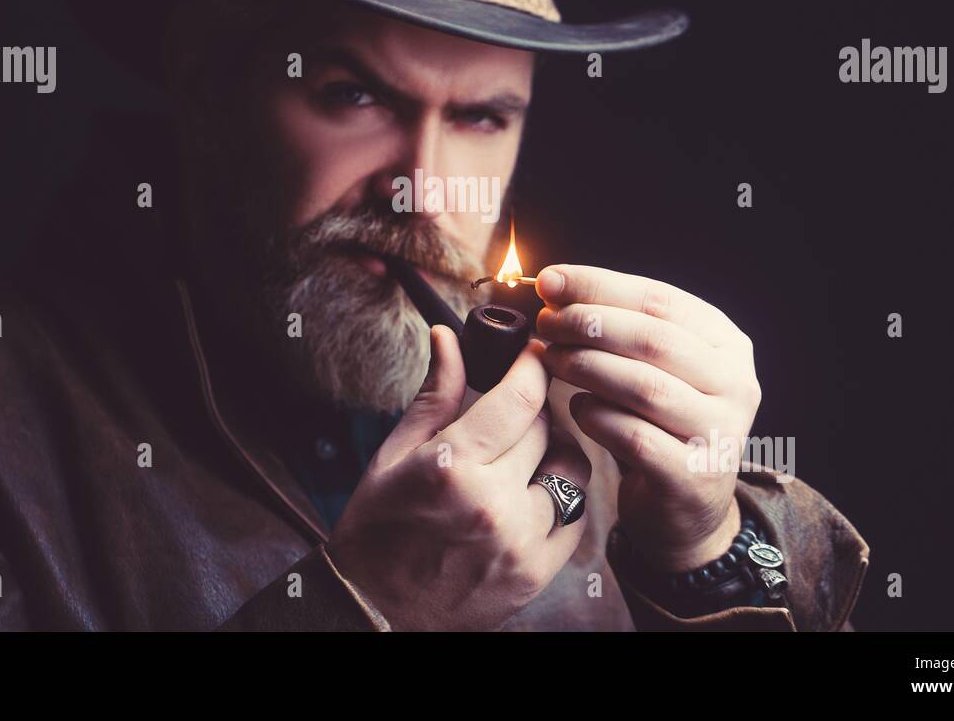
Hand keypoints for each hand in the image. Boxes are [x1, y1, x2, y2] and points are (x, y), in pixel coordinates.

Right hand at [327, 325, 591, 630]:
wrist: (377, 614)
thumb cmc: (377, 532)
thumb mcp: (394, 456)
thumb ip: (435, 395)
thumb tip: (449, 338)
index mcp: (453, 468)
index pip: (520, 398)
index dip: (533, 365)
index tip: (535, 352)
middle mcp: (494, 504)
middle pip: (546, 429)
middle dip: (534, 409)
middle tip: (516, 406)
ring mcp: (521, 542)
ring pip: (572, 470)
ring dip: (555, 451)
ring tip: (527, 451)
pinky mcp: (537, 572)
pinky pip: (576, 515)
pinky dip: (562, 495)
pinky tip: (533, 490)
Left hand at [534, 265, 759, 571]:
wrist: (684, 506)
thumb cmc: (656, 421)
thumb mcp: (651, 367)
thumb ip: (615, 326)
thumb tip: (553, 284)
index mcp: (727, 344)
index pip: (660, 300)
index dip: (600, 285)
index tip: (549, 279)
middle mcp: (736, 385)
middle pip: (653, 340)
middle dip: (589, 324)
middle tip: (546, 322)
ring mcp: (720, 433)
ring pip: (645, 387)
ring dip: (588, 366)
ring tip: (551, 359)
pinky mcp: (694, 477)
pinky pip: (635, 437)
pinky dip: (597, 417)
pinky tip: (576, 407)